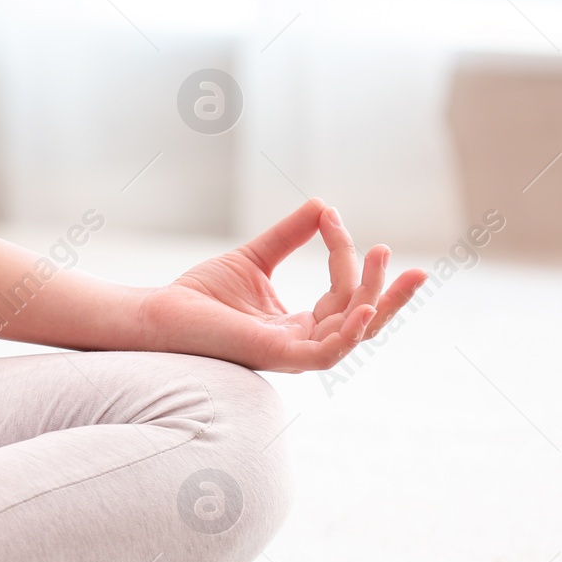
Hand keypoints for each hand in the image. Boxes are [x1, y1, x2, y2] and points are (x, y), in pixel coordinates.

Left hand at [138, 198, 426, 373]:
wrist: (160, 314)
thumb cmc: (199, 295)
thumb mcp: (254, 258)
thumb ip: (290, 237)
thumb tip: (324, 204)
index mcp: (299, 325)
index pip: (342, 292)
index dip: (344, 254)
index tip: (330, 217)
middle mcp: (302, 343)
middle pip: (361, 319)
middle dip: (388, 291)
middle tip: (402, 258)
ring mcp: (293, 354)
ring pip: (352, 331)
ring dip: (374, 298)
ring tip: (385, 260)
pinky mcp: (278, 357)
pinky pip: (328, 352)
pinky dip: (349, 332)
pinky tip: (364, 306)